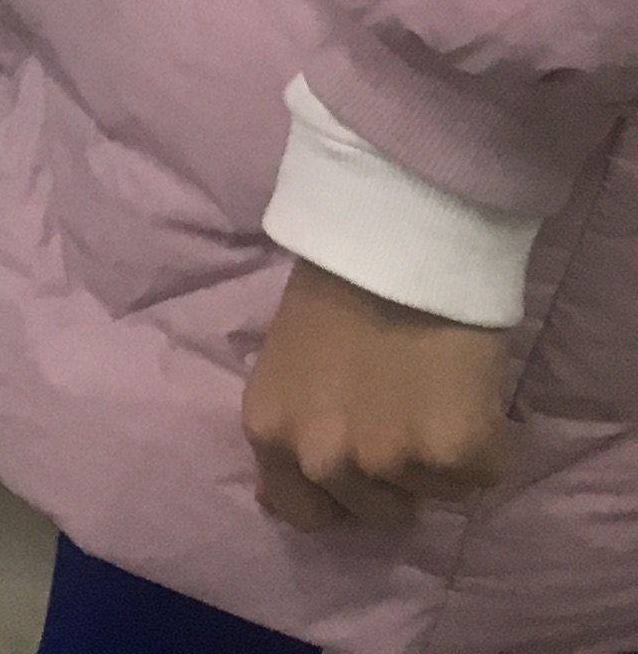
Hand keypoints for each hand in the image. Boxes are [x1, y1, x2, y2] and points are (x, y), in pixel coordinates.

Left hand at [244, 258, 517, 531]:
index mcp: (271, 433)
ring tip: (432, 388)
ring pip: (433, 493)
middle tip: (405, 414)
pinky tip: (466, 389)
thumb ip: (292, 429)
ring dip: (439, 455)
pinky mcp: (454, 454)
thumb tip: (277, 499)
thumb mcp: (287, 367)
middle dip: (395, 477)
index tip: (359, 471)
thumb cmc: (336, 291)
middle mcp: (323, 459)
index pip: (302, 513)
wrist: (399, 243)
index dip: (337, 497)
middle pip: (375, 513)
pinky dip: (485, 443)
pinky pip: (481, 475)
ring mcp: (390, 460)